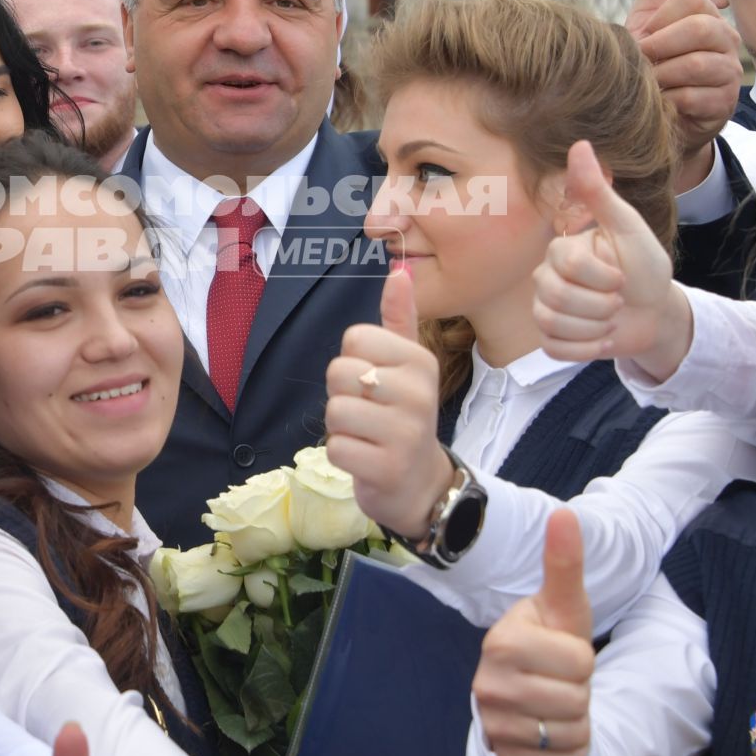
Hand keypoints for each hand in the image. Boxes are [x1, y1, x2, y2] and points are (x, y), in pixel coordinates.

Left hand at [324, 264, 452, 539]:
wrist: (420, 484)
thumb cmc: (403, 416)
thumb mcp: (407, 366)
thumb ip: (400, 319)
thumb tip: (399, 270)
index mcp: (420, 361)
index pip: (355, 338)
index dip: (351, 361)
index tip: (374, 382)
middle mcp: (419, 393)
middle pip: (339, 372)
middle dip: (342, 395)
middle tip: (368, 413)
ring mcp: (406, 433)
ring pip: (334, 411)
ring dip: (340, 428)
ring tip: (366, 436)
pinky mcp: (388, 468)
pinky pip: (336, 448)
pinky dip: (342, 455)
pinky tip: (366, 458)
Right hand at [471, 509, 593, 755]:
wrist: (524, 695)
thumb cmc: (548, 644)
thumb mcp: (562, 607)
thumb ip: (564, 564)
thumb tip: (566, 512)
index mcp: (501, 642)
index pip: (579, 661)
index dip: (581, 659)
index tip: (559, 653)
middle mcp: (488, 685)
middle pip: (577, 699)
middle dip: (579, 692)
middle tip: (557, 682)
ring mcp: (494, 725)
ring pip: (571, 732)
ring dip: (574, 722)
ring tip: (553, 705)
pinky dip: (568, 751)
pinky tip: (549, 733)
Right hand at [533, 140, 688, 374]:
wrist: (656, 312)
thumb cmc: (645, 266)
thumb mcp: (627, 228)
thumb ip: (598, 193)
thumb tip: (580, 143)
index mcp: (560, 250)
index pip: (565, 266)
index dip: (602, 276)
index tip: (623, 275)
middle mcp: (545, 278)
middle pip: (556, 298)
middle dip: (601, 305)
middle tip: (618, 299)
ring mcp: (545, 310)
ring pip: (554, 324)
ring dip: (597, 328)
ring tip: (611, 317)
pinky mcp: (551, 340)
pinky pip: (556, 349)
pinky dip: (588, 349)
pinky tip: (602, 338)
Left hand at [622, 0, 740, 175]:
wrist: (659, 120)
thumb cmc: (653, 67)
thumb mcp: (648, 25)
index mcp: (707, 17)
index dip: (661, 19)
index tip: (642, 38)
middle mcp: (726, 40)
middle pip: (699, 27)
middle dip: (661, 45)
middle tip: (641, 62)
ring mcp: (728, 73)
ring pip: (696, 63)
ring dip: (662, 75)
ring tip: (648, 84)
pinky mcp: (723, 105)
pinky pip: (694, 96)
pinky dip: (669, 101)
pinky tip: (660, 104)